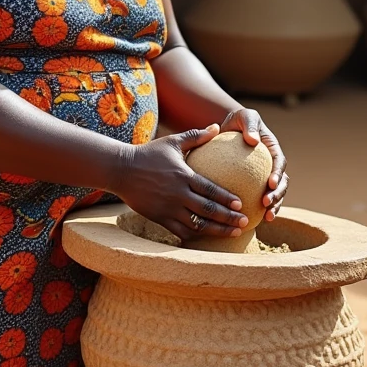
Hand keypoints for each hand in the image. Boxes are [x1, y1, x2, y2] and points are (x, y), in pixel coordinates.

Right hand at [114, 124, 249, 242]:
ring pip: (197, 224)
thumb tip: (216, 126)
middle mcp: (178, 194)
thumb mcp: (173, 142)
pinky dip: (196, 237)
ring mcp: (168, 208)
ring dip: (217, 230)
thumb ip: (196, 136)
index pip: (210, 189)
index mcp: (183, 175)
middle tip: (245, 223)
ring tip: (234, 234)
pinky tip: (208, 239)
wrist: (121, 169)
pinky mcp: (159, 218)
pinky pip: (180, 231)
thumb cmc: (148, 153)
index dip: (227, 199)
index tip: (241, 205)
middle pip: (208, 210)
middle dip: (229, 218)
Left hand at [218, 108, 287, 220]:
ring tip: (266, 217)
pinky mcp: (256, 185)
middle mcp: (272, 165)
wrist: (229, 129)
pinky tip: (250, 219)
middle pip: (281, 183)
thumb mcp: (244, 116)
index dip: (278, 174)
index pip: (279, 163)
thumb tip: (253, 140)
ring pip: (274, 194)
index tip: (270, 184)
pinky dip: (258, 209)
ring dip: (274, 206)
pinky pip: (258, 198)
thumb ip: (249, 125)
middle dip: (278, 195)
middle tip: (267, 204)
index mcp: (273, 150)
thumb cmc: (238, 120)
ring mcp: (265, 176)